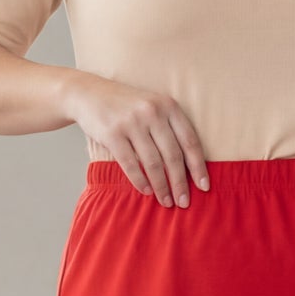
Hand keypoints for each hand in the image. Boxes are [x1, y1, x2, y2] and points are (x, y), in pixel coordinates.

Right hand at [64, 75, 210, 206]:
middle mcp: (152, 112)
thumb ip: (170, 128)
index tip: (204, 186)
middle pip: (173, 155)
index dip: (198, 166)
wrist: (90, 93)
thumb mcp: (153, 107)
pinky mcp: (112, 133)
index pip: (190, 141)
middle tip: (184, 202)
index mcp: (168, 106)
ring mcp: (131, 122)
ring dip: (161, 186)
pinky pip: (130, 164)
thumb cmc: (127, 106)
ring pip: (153, 163)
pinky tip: (146, 191)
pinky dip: (139, 181)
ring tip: (166, 202)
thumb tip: (189, 167)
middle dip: (180, 183)